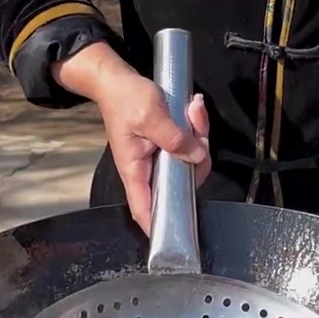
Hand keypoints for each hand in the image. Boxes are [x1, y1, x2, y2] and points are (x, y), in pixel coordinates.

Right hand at [53, 43, 210, 233]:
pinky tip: (193, 109)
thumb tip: (196, 156)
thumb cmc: (125, 98)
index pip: (145, 209)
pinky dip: (197, 127)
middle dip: (197, 156)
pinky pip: (192, 145)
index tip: (178, 237)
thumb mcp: (150, 115)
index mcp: (135, 169)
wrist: (119, 80)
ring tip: (193, 110)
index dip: (160, 227)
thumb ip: (174, 138)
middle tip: (196, 127)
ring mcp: (161, 158)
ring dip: (199, 135)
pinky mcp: (170, 145)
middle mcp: (149, 169)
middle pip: (183, 182)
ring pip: (192, 160)